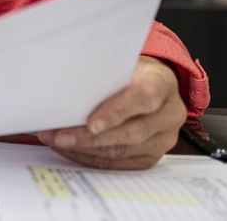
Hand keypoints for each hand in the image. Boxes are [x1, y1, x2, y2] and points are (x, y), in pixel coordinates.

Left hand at [37, 56, 185, 169]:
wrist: (150, 84)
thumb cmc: (128, 72)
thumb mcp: (118, 63)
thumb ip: (100, 73)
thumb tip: (62, 83)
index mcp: (163, 83)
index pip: (144, 98)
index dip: (117, 111)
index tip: (91, 123)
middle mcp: (169, 114)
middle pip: (132, 132)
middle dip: (91, 137)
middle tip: (60, 136)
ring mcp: (164, 138)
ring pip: (123, 151)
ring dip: (85, 149)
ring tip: (57, 141)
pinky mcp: (152, 156)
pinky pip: (120, 163)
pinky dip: (91, 158)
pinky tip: (70, 150)